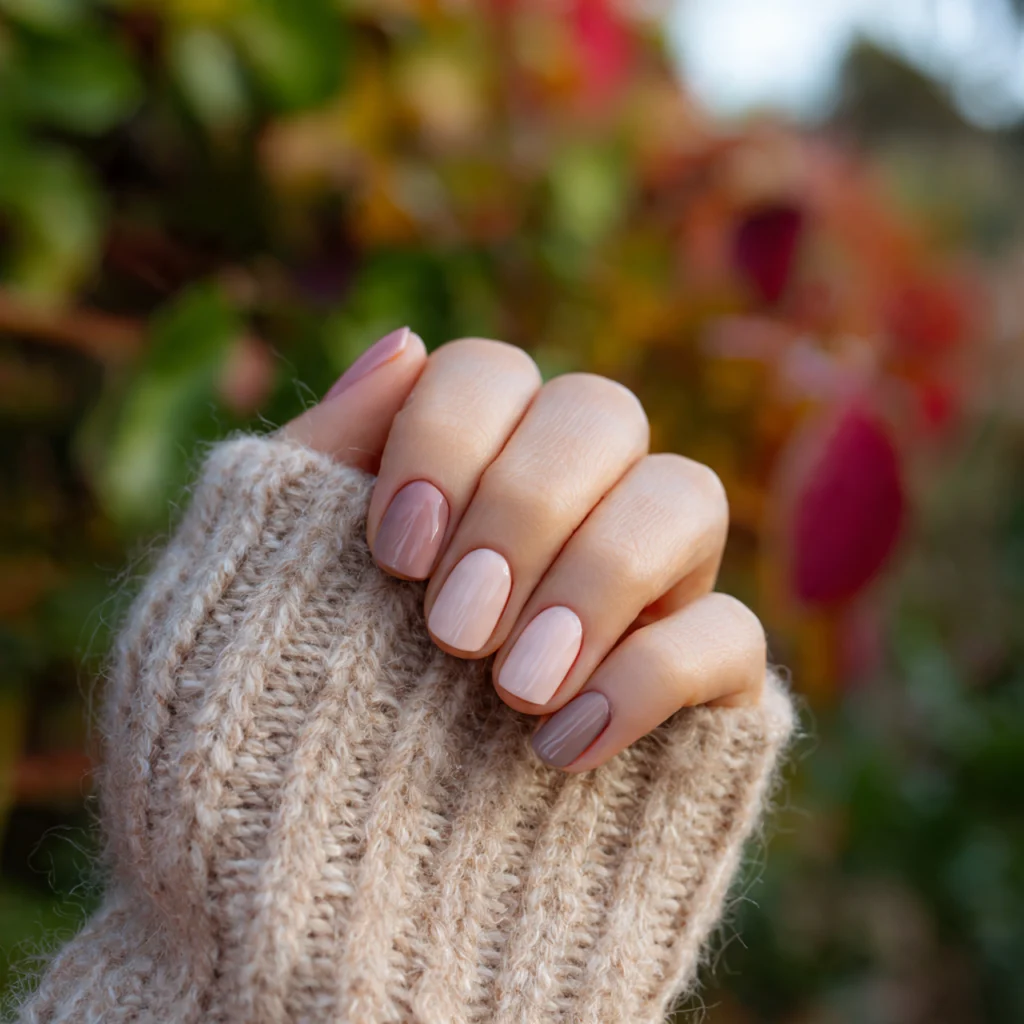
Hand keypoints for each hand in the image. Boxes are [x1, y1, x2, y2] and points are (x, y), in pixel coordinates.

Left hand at [284, 327, 766, 770]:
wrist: (313, 899)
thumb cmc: (274, 735)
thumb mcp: (262, 585)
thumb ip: (323, 460)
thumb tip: (403, 340)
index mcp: (464, 471)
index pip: (493, 372)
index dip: (450, 436)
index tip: (394, 554)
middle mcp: (564, 511)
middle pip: (603, 411)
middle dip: (527, 507)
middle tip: (452, 630)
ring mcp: (637, 594)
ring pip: (687, 495)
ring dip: (601, 576)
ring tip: (512, 689)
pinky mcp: (694, 689)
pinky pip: (730, 635)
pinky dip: (652, 676)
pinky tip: (560, 748)